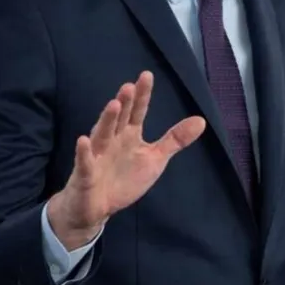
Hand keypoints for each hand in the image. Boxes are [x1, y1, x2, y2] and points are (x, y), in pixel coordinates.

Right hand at [46, 71, 205, 249]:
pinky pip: (84, 163)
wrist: (95, 208)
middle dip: (124, 103)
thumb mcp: (154, 159)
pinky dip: (84, 153)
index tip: (146, 75)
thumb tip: (201, 120)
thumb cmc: (124, 179)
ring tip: (113, 105)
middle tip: (129, 86)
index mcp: (129, 135)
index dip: (142, 95)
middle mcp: (112, 141)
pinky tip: (83, 141)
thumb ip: (175, 139)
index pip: (137, 112)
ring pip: (101, 135)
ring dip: (106, 120)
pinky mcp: (85, 174)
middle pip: (119, 119)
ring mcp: (97, 156)